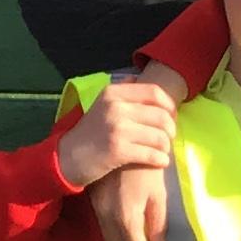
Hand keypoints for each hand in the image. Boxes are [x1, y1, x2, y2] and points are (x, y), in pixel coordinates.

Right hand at [55, 77, 176, 194]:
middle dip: (171, 129)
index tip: (171, 116)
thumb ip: (121, 90)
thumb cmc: (90, 132)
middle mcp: (116, 108)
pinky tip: (160, 161)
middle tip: (168, 138)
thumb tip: (138, 78)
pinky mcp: (118, 151)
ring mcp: (117, 129)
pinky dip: (161, 159)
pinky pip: (152, 154)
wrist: (68, 157)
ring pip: (160, 137)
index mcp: (113, 93)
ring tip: (163, 151)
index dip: (169, 105)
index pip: (154, 92)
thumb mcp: (101, 104)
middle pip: (161, 116)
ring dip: (166, 147)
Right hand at [88, 164, 170, 240]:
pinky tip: (127, 215)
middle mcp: (108, 219)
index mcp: (126, 218)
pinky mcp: (94, 203)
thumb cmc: (145, 167)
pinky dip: (116, 229)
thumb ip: (158, 224)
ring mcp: (98, 212)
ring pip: (110, 240)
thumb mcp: (158, 194)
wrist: (119, 142)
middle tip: (149, 236)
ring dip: (125, 239)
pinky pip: (104, 228)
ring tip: (139, 226)